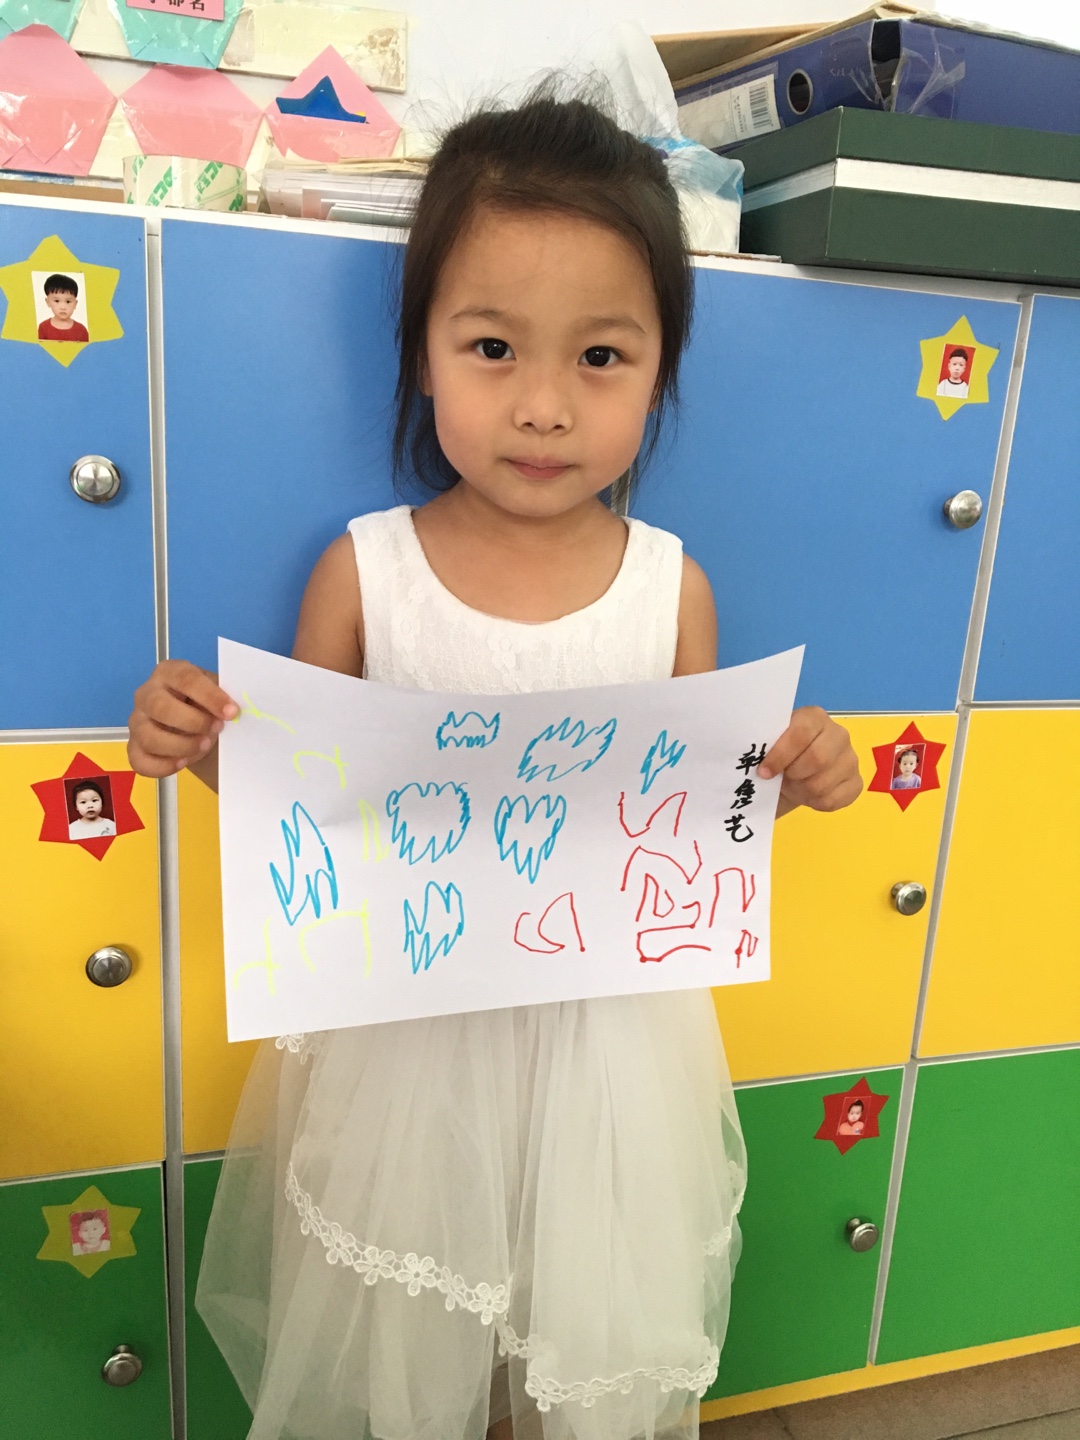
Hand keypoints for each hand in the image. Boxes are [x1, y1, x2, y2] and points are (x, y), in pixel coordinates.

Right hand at [128, 660, 237, 777]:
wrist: (195, 727)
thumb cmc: (207, 705)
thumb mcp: (217, 695)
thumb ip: (225, 698)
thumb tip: (235, 711)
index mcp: (169, 673)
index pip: (186, 679)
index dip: (210, 696)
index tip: (232, 712)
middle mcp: (147, 694)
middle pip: (160, 707)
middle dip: (193, 722)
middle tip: (216, 729)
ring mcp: (137, 721)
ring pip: (149, 737)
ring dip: (181, 746)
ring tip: (204, 746)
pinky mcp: (134, 747)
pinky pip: (140, 761)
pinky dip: (163, 766)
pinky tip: (183, 763)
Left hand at [759, 706, 861, 815]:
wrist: (791, 777)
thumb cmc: (777, 757)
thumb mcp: (768, 746)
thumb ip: (763, 743)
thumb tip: (755, 752)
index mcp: (814, 717)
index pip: (801, 733)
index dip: (781, 754)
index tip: (763, 772)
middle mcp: (838, 734)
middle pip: (818, 759)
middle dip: (793, 774)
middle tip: (783, 778)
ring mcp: (850, 759)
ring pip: (823, 783)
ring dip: (801, 791)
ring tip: (794, 785)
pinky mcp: (856, 783)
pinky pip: (833, 800)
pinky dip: (814, 803)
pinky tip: (808, 794)